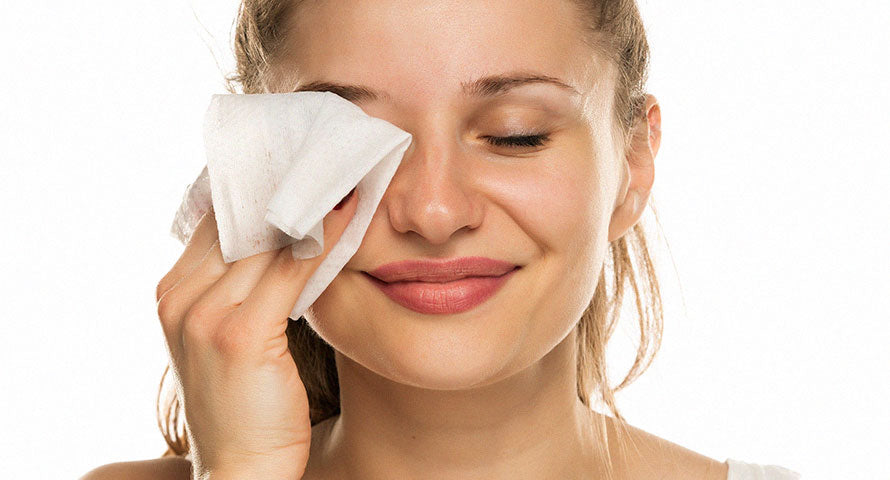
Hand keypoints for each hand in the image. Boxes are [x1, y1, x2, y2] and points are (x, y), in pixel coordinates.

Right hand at [155, 188, 357, 479]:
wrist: (241, 471)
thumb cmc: (247, 405)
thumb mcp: (235, 336)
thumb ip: (246, 285)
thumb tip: (292, 233)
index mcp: (173, 293)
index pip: (215, 221)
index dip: (258, 188)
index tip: (298, 159)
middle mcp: (179, 297)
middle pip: (238, 221)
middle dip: (285, 187)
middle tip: (329, 152)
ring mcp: (205, 314)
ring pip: (267, 239)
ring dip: (310, 202)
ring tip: (347, 171)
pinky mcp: (240, 333)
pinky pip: (291, 269)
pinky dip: (324, 238)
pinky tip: (350, 213)